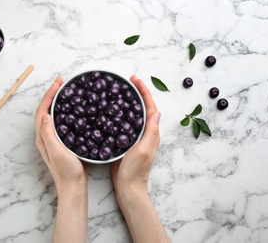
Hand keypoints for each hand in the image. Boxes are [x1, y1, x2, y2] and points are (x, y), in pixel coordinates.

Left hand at [35, 77, 87, 192]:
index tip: (58, 83)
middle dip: (52, 94)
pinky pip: (62, 121)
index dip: (48, 95)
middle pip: (46, 110)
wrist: (73, 186)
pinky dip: (66, 111)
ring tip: (67, 91)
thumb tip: (46, 114)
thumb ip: (49, 133)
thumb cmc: (66, 171)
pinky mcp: (62, 142)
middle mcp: (45, 136)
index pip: (42, 110)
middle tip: (62, 82)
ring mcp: (54, 139)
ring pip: (54, 115)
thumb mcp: (56, 151)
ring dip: (58, 101)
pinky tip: (75, 110)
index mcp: (42, 136)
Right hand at [111, 76, 169, 242]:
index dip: (144, 92)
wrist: (128, 188)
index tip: (135, 79)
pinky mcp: (125, 142)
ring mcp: (135, 138)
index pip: (150, 107)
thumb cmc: (136, 171)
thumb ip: (151, 131)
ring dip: (128, 102)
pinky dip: (120, 114)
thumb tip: (156, 111)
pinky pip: (124, 124)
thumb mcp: (144, 149)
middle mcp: (145, 133)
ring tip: (119, 91)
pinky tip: (110, 111)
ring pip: (133, 115)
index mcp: (151, 133)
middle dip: (137, 93)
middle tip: (126, 81)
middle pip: (142, 108)